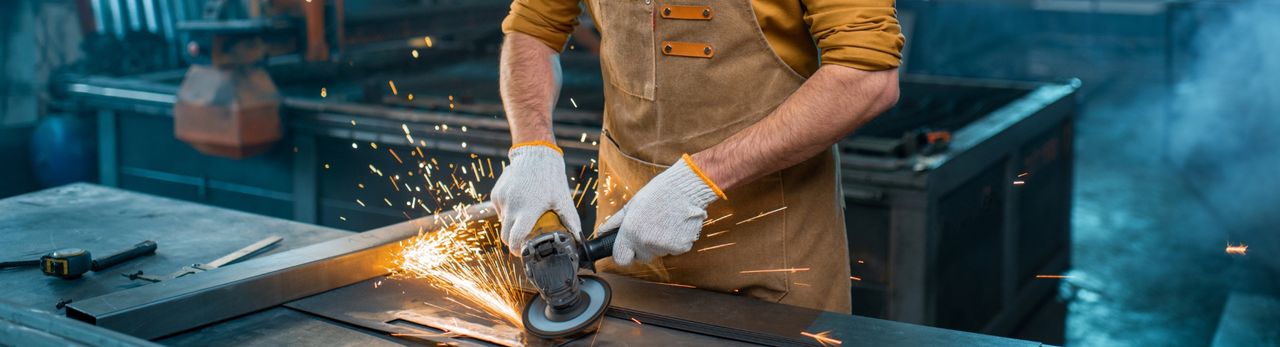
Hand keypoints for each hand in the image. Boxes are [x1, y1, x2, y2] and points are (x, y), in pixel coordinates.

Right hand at [492, 143, 581, 253]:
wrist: (536, 155)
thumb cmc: (551, 178)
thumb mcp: (563, 200)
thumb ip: (571, 221)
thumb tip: (579, 239)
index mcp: (528, 210)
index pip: (515, 239)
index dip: (517, 250)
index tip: (522, 252)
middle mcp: (512, 205)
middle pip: (505, 235)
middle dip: (513, 241)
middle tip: (524, 239)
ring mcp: (502, 199)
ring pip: (503, 222)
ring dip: (511, 224)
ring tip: (525, 216)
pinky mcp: (496, 193)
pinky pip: (499, 210)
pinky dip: (507, 212)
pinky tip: (519, 203)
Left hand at [600, 155, 724, 265]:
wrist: (686, 188)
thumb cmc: (658, 192)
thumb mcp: (632, 204)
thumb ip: (615, 222)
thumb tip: (602, 232)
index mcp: (631, 232)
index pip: (621, 259)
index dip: (624, 254)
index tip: (627, 248)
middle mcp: (646, 243)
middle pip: (641, 257)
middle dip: (642, 247)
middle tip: (650, 228)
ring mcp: (665, 247)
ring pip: (658, 252)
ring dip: (660, 242)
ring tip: (665, 222)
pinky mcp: (681, 247)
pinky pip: (674, 249)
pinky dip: (674, 240)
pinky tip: (676, 225)